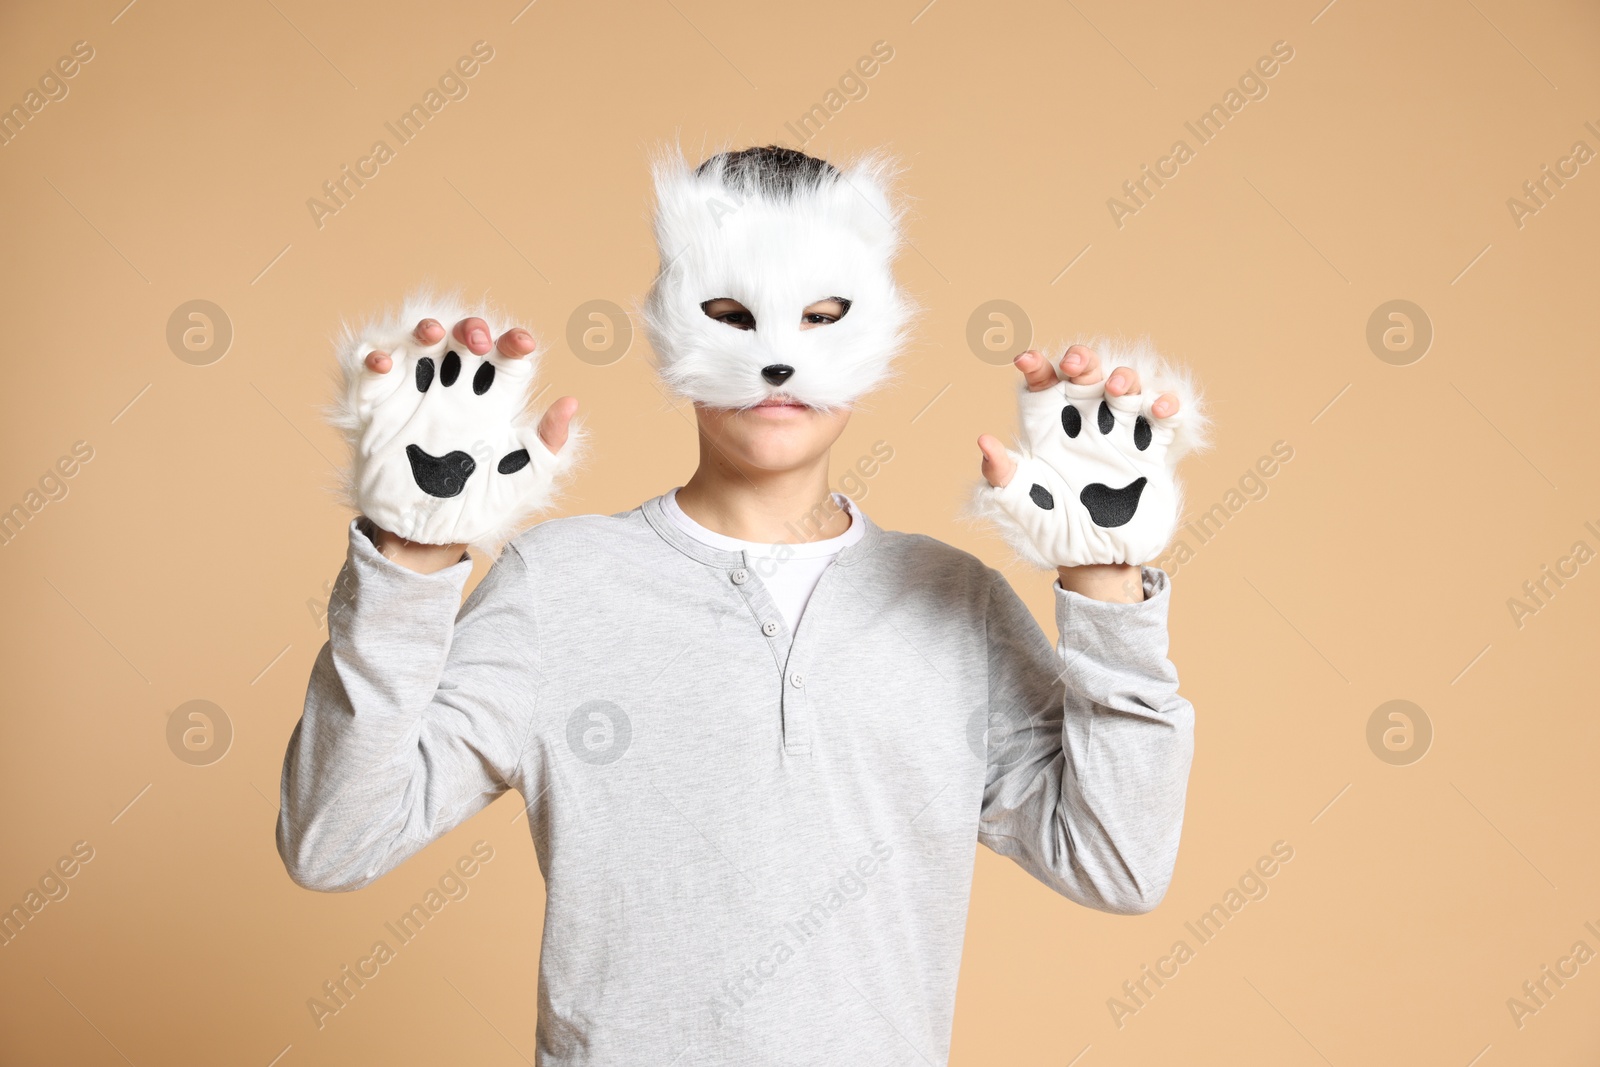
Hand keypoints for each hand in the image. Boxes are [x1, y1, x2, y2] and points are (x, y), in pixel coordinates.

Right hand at [335, 300, 583, 566]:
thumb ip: (548, 443)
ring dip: (425, 329)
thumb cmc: (478, 505)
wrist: (427, 535)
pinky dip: (374, 358)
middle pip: (464, 341)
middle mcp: (456, 393)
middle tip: (477, 342)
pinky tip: (385, 364)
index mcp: (492, 404)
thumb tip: (570, 403)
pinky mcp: (380, 408)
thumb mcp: (522, 477)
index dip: (514, 342)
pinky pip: (372, 372)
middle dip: (471, 329)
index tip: (521, 345)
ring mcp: (417, 397)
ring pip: (420, 345)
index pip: (506, 358)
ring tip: (432, 334)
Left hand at [975, 342, 1203, 583]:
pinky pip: (1162, 418)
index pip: (1042, 386)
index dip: (1036, 367)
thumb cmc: (1053, 529)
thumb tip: (984, 442)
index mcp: (1050, 429)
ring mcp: (1119, 434)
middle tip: (1074, 363)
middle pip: (1086, 374)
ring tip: (1115, 388)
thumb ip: (1002, 474)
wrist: (1096, 561)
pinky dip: (1166, 405)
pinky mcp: (1149, 450)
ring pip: (1126, 386)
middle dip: (1082, 359)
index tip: (1025, 360)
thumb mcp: (1022, 503)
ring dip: (1124, 376)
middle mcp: (1084, 424)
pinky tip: (1159, 409)